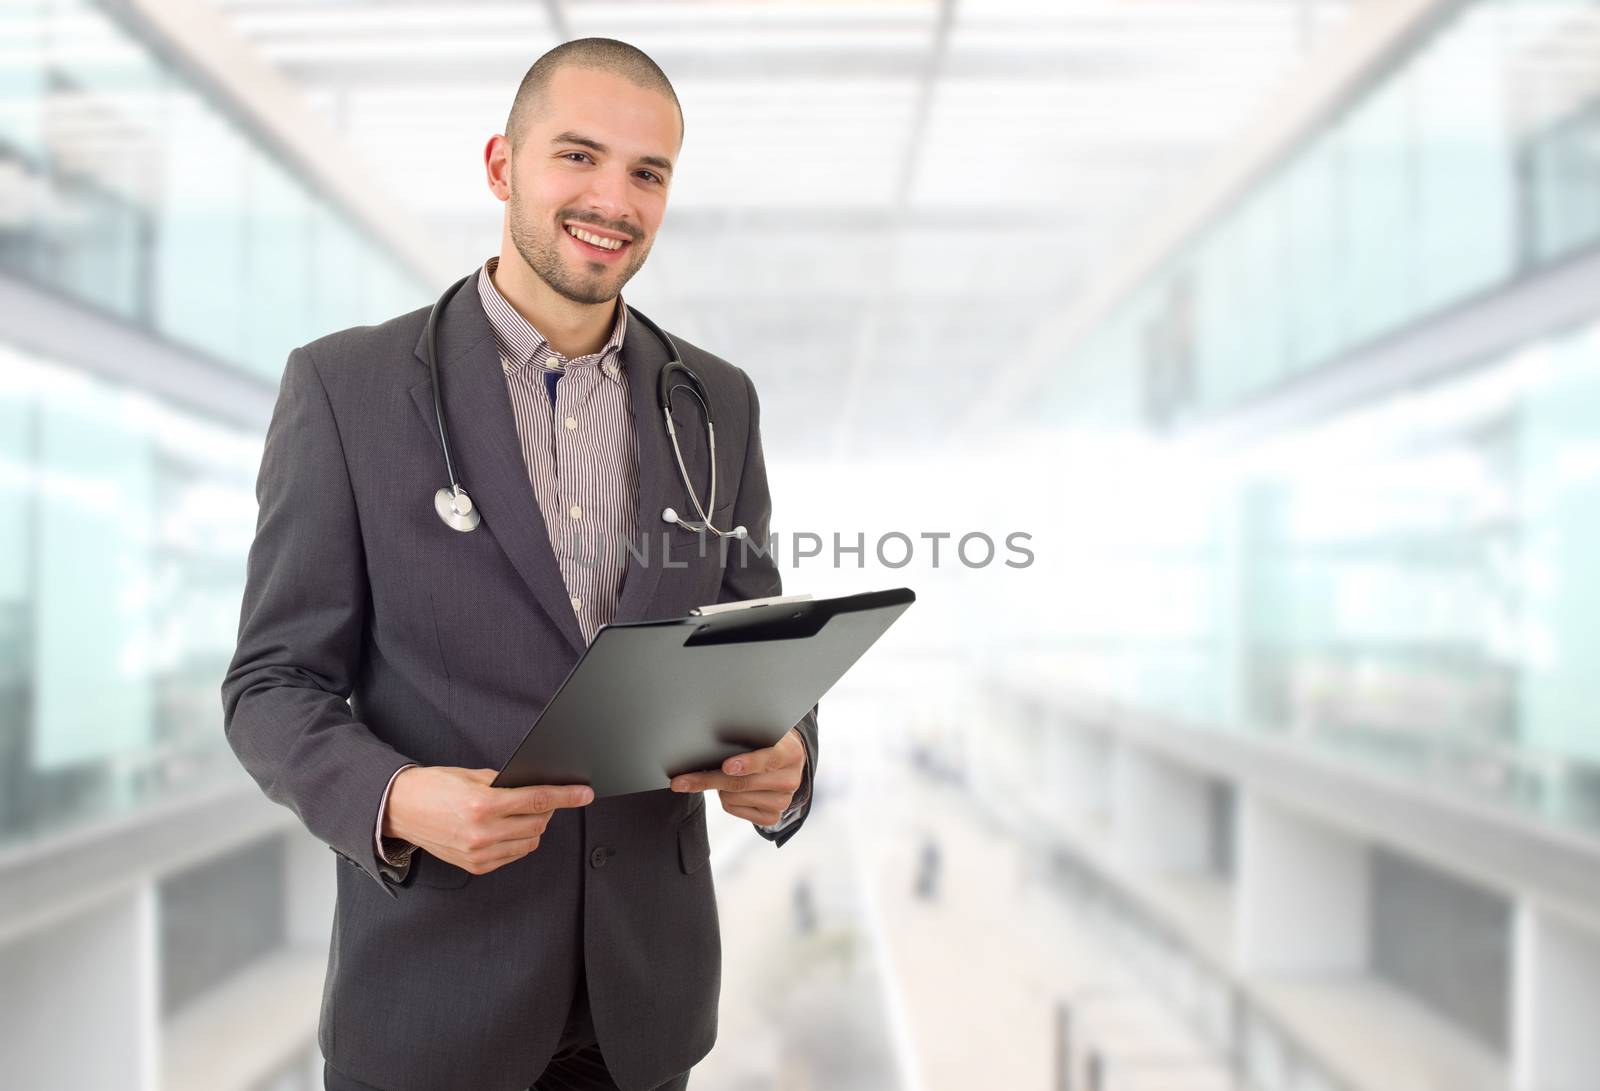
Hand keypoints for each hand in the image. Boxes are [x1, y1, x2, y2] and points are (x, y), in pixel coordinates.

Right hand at [384, 766, 592, 875]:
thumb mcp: (471, 775)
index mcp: (483, 804)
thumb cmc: (433, 787)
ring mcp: (479, 853)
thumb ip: (505, 783)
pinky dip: (518, 842)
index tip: (585, 794)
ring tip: (521, 814)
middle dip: (548, 810)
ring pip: (529, 842)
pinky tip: (507, 829)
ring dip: (534, 827)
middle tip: (543, 799)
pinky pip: (512, 855)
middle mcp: (482, 833)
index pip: (538, 800)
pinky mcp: (475, 866)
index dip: (567, 796)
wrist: (400, 809)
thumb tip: (535, 787)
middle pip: (538, 824)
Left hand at [670, 728, 805, 826]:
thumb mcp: (762, 731)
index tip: (726, 766)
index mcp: (791, 753)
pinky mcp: (772, 817)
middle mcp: (791, 780)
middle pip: (741, 783)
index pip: (768, 758)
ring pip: (732, 797)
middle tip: (681, 781)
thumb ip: (744, 735)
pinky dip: (724, 799)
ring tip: (726, 773)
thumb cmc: (765, 741)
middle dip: (708, 780)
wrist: (785, 761)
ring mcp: (782, 801)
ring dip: (719, 787)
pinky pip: (733, 809)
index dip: (747, 763)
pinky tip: (731, 788)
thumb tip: (707, 742)